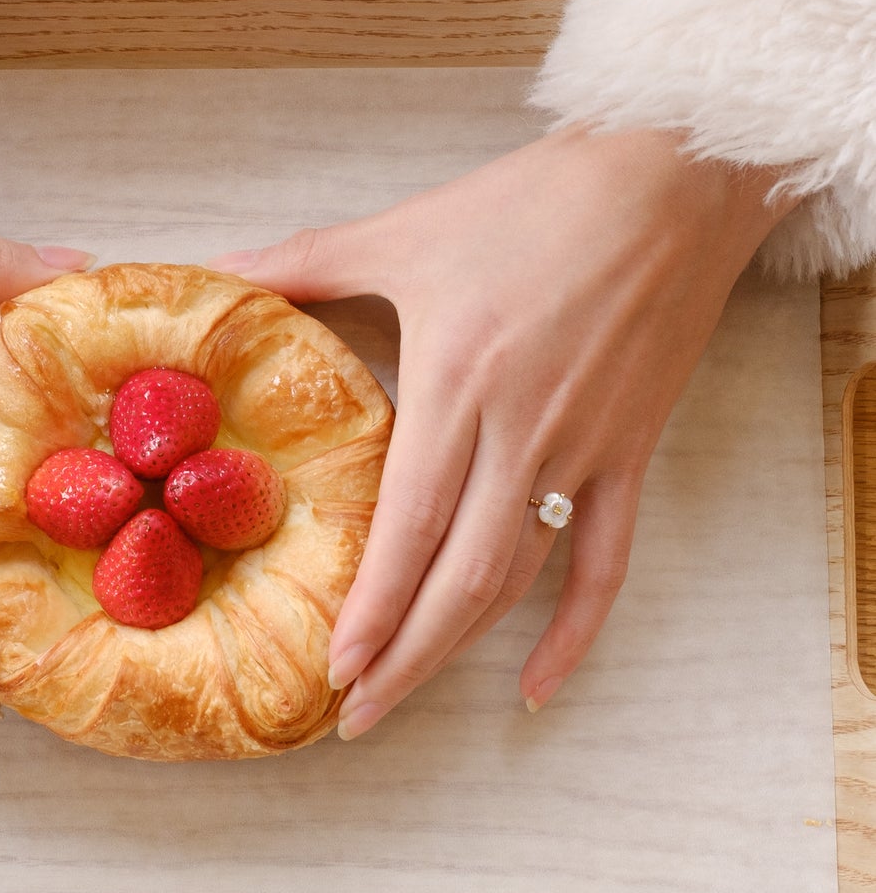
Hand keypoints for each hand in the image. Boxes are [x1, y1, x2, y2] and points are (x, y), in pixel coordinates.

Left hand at [209, 127, 793, 737]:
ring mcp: (586, 449)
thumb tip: (217, 272)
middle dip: (404, 658)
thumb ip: (307, 261)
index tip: (334, 669)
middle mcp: (524, 431)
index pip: (411, 524)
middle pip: (462, 578)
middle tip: (354, 717)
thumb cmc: (536, 201)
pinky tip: (535, 686)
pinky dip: (574, 632)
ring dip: (461, 651)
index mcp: (461, 380)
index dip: (373, 607)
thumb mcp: (409, 229)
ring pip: (522, 580)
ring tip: (405, 700)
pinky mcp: (633, 453)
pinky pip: (608, 562)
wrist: (676, 175)